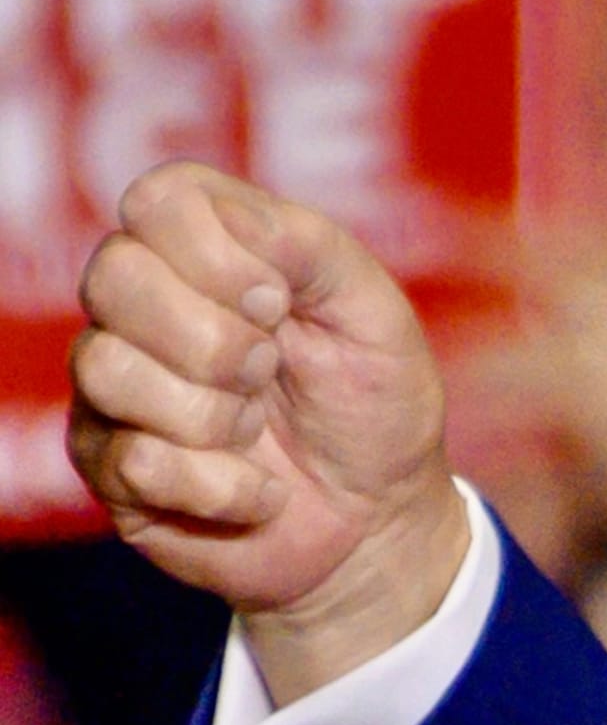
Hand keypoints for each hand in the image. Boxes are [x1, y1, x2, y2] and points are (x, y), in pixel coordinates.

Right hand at [68, 163, 468, 699]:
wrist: (381, 523)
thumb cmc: (374, 407)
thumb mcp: (377, 316)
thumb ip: (312, 247)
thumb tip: (232, 219)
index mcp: (203, 250)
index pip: (158, 201)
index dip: (219, 253)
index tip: (280, 303)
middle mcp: (141, 306)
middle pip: (113, 276)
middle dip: (216, 339)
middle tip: (269, 372)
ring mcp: (115, 384)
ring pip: (108, 368)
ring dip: (215, 416)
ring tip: (258, 430)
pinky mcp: (110, 465)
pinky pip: (136, 461)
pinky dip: (224, 486)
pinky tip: (258, 491)